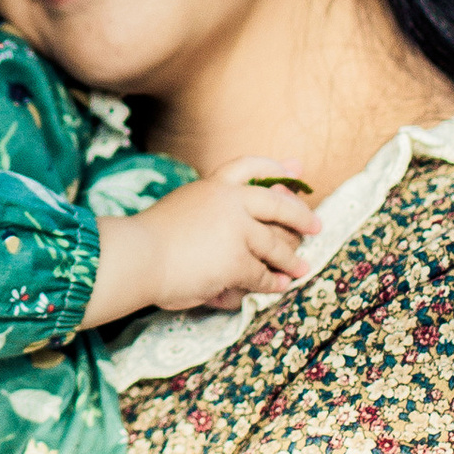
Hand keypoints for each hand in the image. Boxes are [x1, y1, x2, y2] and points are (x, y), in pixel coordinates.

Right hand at [88, 156, 317, 325]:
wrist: (137, 256)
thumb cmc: (148, 240)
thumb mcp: (181, 209)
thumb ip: (208, 212)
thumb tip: (232, 226)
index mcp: (212, 186)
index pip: (250, 166)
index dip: (275, 168)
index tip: (296, 171)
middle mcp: (229, 202)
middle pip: (277, 203)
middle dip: (300, 215)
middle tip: (315, 225)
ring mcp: (236, 230)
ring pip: (275, 244)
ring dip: (290, 259)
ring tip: (301, 268)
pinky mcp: (236, 260)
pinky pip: (262, 274)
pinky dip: (272, 283)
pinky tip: (279, 286)